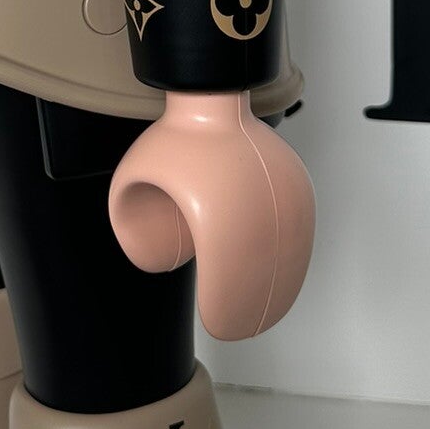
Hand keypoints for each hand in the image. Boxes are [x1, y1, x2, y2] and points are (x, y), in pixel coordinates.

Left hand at [108, 91, 313, 339]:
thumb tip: (153, 263)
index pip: (226, 268)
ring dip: (275, 290)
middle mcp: (254, 199)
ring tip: (262, 317)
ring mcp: (280, 191)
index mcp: (213, 203)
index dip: (224, 303)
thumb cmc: (170, 141)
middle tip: (236, 329)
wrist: (212, 99)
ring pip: (288, 254)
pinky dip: (292, 263)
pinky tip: (283, 284)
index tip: (217, 323)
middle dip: (249, 308)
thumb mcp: (133, 179)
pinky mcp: (296, 185)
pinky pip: (299, 233)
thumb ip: (130, 222)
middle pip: (261, 269)